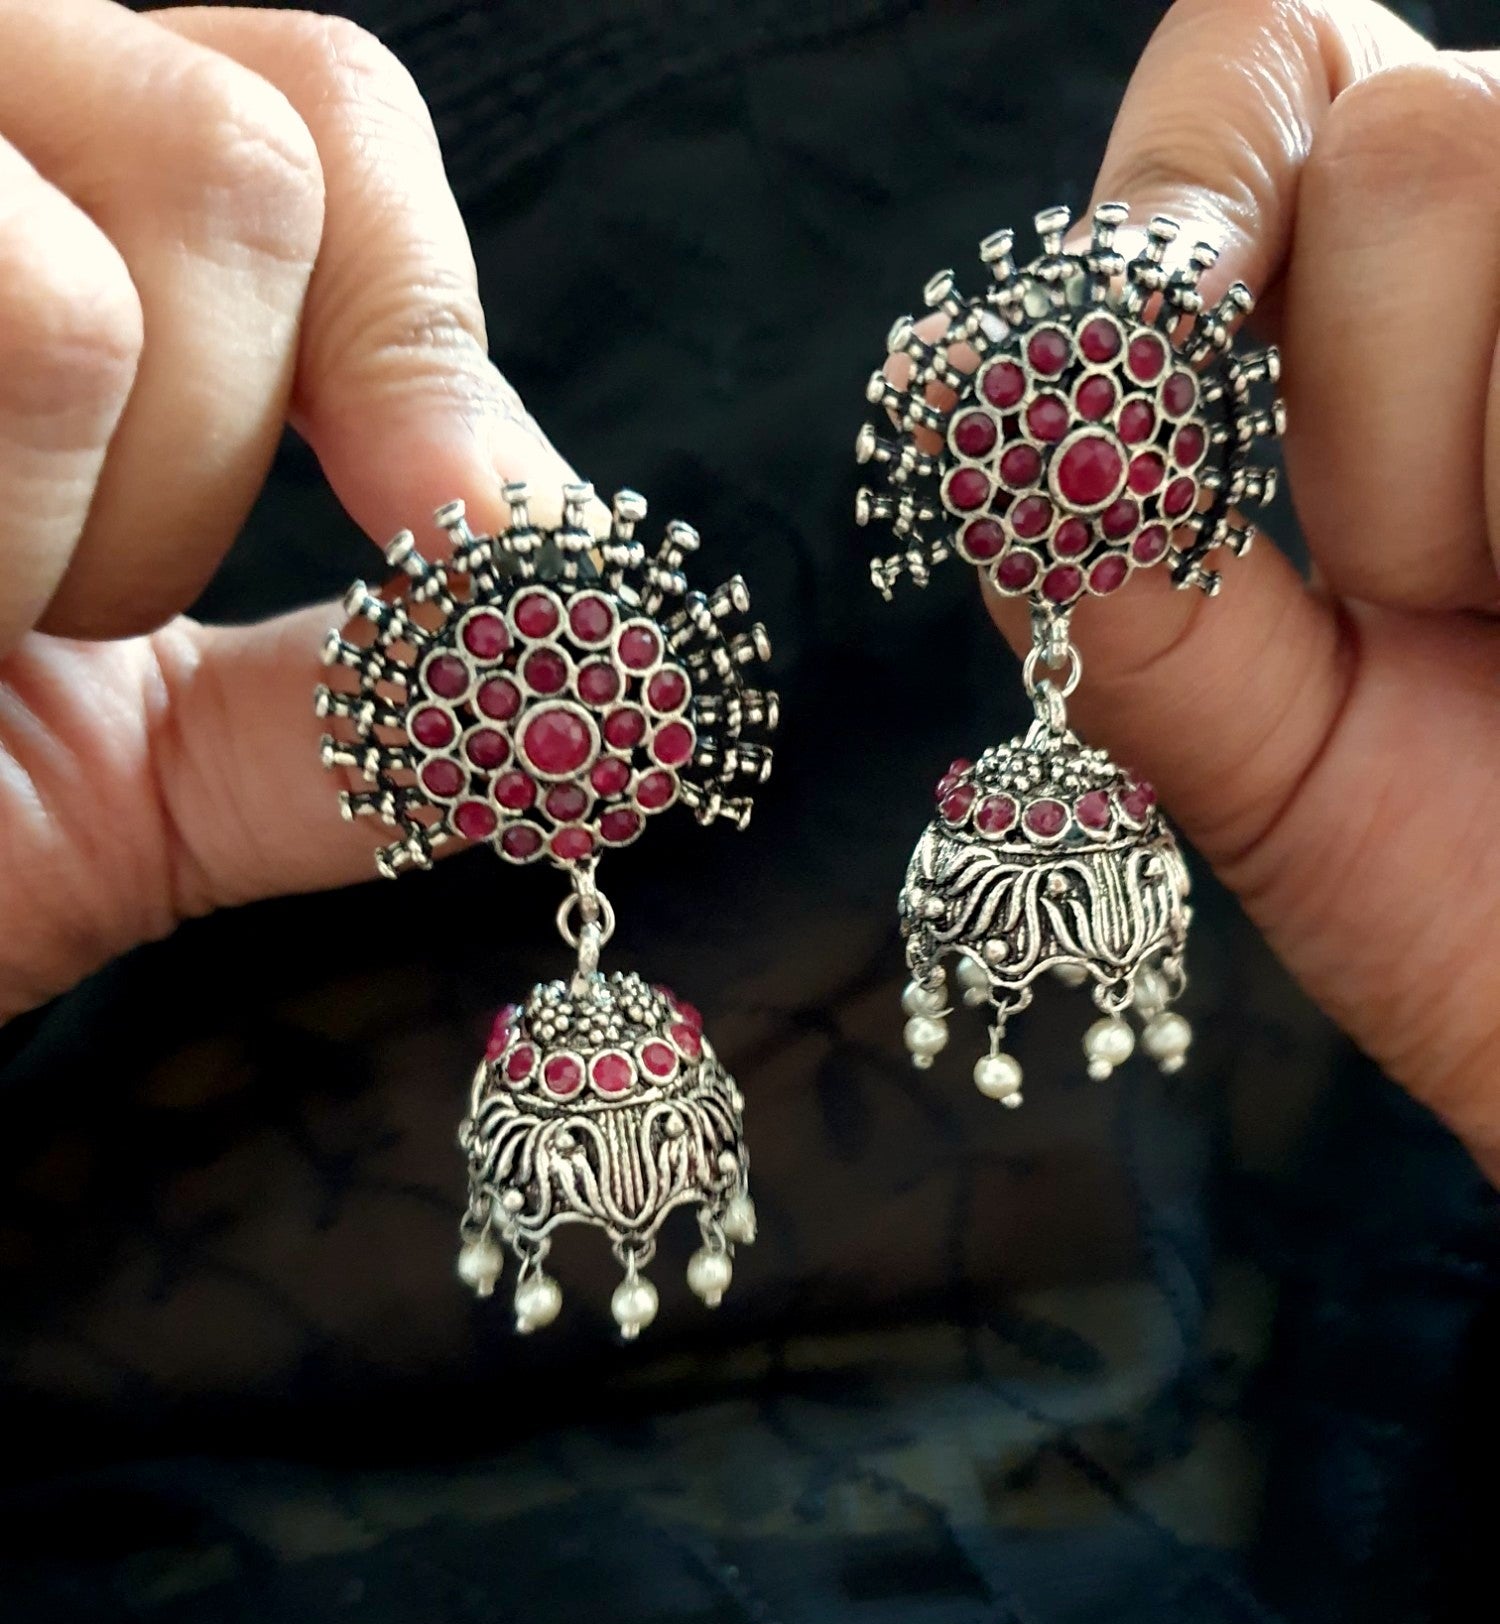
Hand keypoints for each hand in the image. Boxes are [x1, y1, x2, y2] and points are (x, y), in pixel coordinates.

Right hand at [0, 2, 576, 1023]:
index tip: (453, 525)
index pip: (311, 112)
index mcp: (49, 213)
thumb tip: (638, 695)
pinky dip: (4, 549)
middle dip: (224, 464)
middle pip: (248, 156)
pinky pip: (32, 331)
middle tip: (85, 607)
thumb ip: (385, 708)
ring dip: (83, 546)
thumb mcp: (172, 776)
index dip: (416, 326)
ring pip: (98, 292)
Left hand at [980, 0, 1499, 1181]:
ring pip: (1494, 174)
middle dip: (1365, 416)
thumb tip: (961, 400)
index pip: (1266, 72)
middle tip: (1431, 604)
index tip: (1160, 336)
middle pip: (1402, 139)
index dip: (1199, 168)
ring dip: (1469, 473)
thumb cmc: (1491, 902)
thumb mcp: (1272, 761)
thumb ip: (1126, 587)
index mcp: (1399, 330)